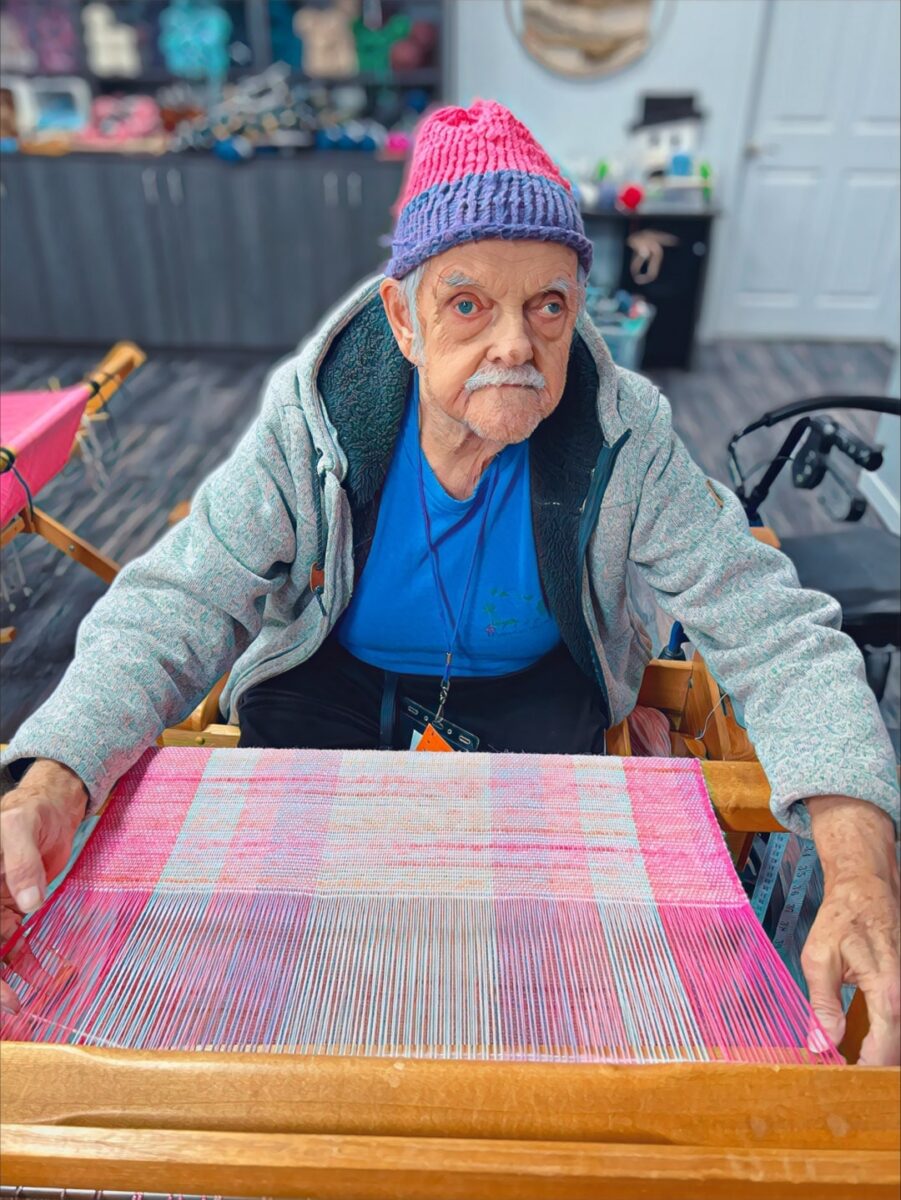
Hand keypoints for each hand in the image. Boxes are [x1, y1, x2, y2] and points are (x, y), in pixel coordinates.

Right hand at [0, 760, 86, 1013]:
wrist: (50, 807)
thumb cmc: (27, 811)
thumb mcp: (19, 827)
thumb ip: (22, 862)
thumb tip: (30, 904)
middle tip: (12, 1008)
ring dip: (7, 979)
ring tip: (24, 1006)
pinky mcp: (16, 910)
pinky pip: (18, 942)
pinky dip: (29, 962)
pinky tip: (45, 978)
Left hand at [803, 795, 899, 1065]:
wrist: (866, 888)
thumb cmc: (841, 919)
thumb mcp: (819, 959)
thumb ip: (823, 1005)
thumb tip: (820, 1044)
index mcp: (887, 994)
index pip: (884, 1052)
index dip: (863, 1072)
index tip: (839, 1081)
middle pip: (896, 1051)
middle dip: (871, 1068)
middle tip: (840, 1079)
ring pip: (899, 1039)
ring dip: (878, 1054)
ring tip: (849, 1065)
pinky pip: (898, 1024)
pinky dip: (884, 1039)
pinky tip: (864, 1046)